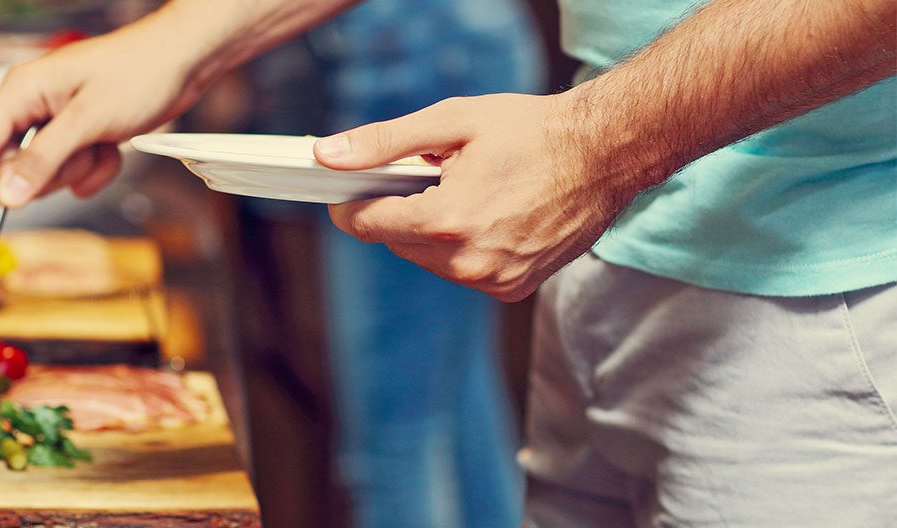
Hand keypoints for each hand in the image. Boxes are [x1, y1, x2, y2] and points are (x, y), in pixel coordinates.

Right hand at [0, 14, 212, 237]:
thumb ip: (43, 158)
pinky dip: (97, 169)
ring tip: (103, 142)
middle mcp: (31, 107)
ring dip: (78, 170)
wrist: (182, 60)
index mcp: (20, 92)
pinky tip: (114, 147)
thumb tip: (7, 197)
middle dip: (49, 175)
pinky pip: (74, 173)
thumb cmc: (138, 73)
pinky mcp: (78, 136)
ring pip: (46, 175)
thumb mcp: (88, 119)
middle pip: (10, 167)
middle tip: (81, 156)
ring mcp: (55, 122)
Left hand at [317, 93, 660, 301]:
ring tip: (463, 192)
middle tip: (424, 177)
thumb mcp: (450, 122)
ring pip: (428, 260)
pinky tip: (488, 215)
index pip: (368, 225)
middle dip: (400, 211)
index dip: (352, 205)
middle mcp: (468, 261)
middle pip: (397, 242)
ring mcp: (493, 280)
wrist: (606, 152)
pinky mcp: (513, 287)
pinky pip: (462, 271)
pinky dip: (462, 246)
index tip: (346, 192)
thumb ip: (383, 143)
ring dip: (431, 231)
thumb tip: (327, 156)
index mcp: (447, 221)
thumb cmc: (531, 131)